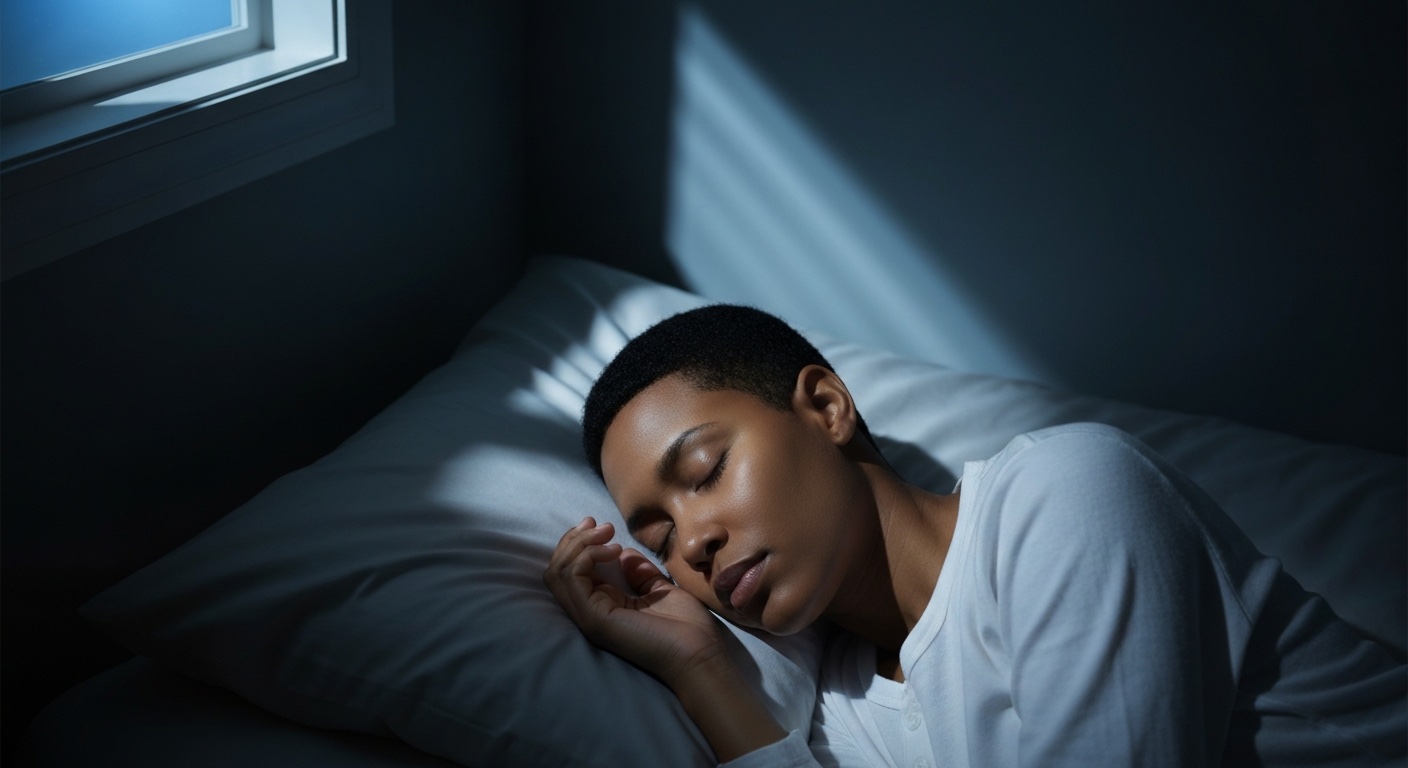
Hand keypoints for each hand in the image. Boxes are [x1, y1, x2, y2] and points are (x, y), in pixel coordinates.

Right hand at [543, 517, 728, 685]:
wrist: (699, 653)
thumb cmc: (686, 627)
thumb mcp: (660, 590)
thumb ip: (640, 574)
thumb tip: (625, 554)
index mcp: (603, 606)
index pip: (572, 572)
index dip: (579, 544)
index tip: (598, 524)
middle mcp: (589, 612)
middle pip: (557, 570)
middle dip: (573, 540)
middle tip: (595, 522)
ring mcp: (589, 617)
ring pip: (559, 573)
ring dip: (579, 544)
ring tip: (607, 534)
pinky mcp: (594, 618)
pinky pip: (572, 578)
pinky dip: (587, 556)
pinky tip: (612, 550)